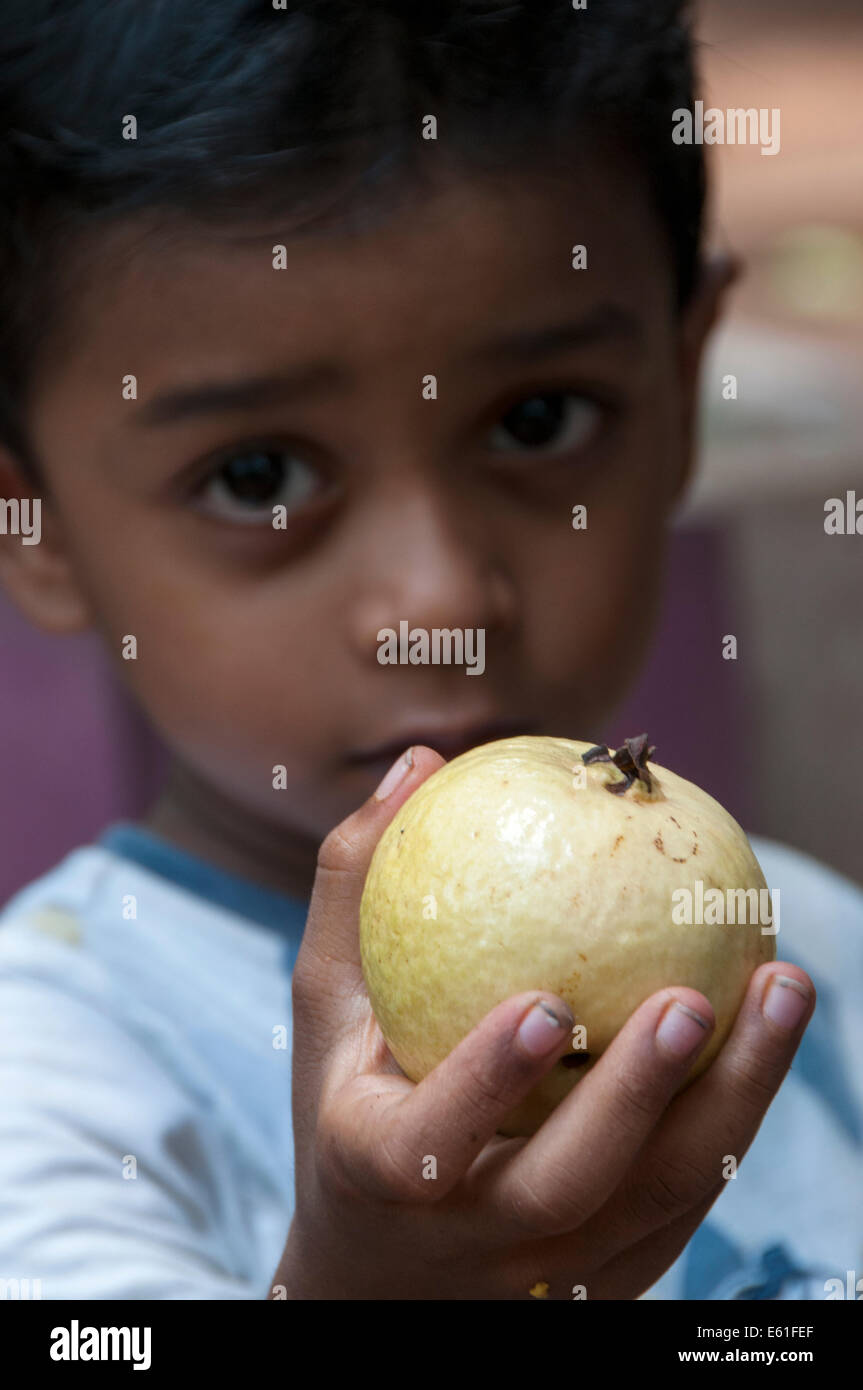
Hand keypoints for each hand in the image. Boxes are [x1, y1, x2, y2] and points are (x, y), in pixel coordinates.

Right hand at [270, 745, 813, 1300]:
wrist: (382, 1283)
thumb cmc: (346, 1112)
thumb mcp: (326, 1011)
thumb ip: (356, 888)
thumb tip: (423, 763)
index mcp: (382, 1178)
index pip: (432, 1145)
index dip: (488, 1080)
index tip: (549, 1002)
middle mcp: (473, 1245)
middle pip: (575, 1186)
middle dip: (640, 1097)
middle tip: (695, 996)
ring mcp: (551, 1276)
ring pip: (660, 1200)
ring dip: (734, 1099)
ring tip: (783, 988)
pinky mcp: (614, 1285)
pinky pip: (689, 1196)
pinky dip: (735, 1112)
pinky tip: (769, 1028)